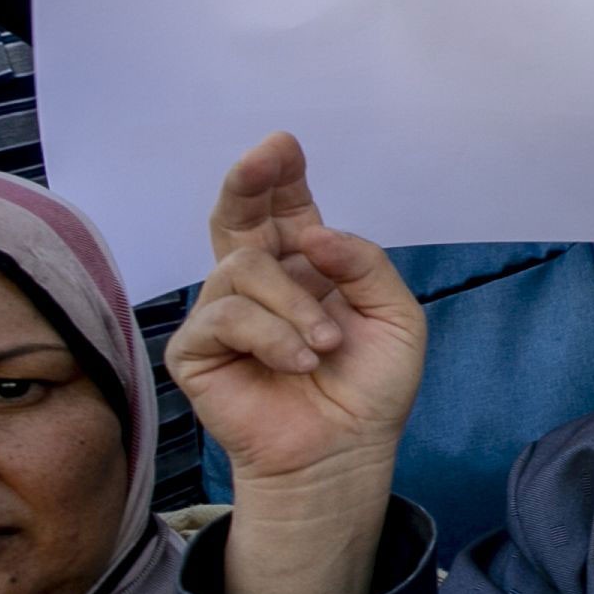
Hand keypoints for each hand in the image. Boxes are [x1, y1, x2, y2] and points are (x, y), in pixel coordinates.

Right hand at [166, 133, 426, 593]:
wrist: (345, 449)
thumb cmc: (370, 386)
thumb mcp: (396, 317)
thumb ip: (363, 265)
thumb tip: (314, 232)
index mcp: (305, 267)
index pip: (285, 209)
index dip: (279, 175)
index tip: (283, 145)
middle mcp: (260, 282)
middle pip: (236, 217)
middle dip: (248, 182)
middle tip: (264, 159)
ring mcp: (223, 314)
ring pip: (242, 268)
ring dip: (293, 306)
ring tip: (324, 347)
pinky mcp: (197, 351)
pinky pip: (225, 318)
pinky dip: (270, 337)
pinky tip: (297, 362)